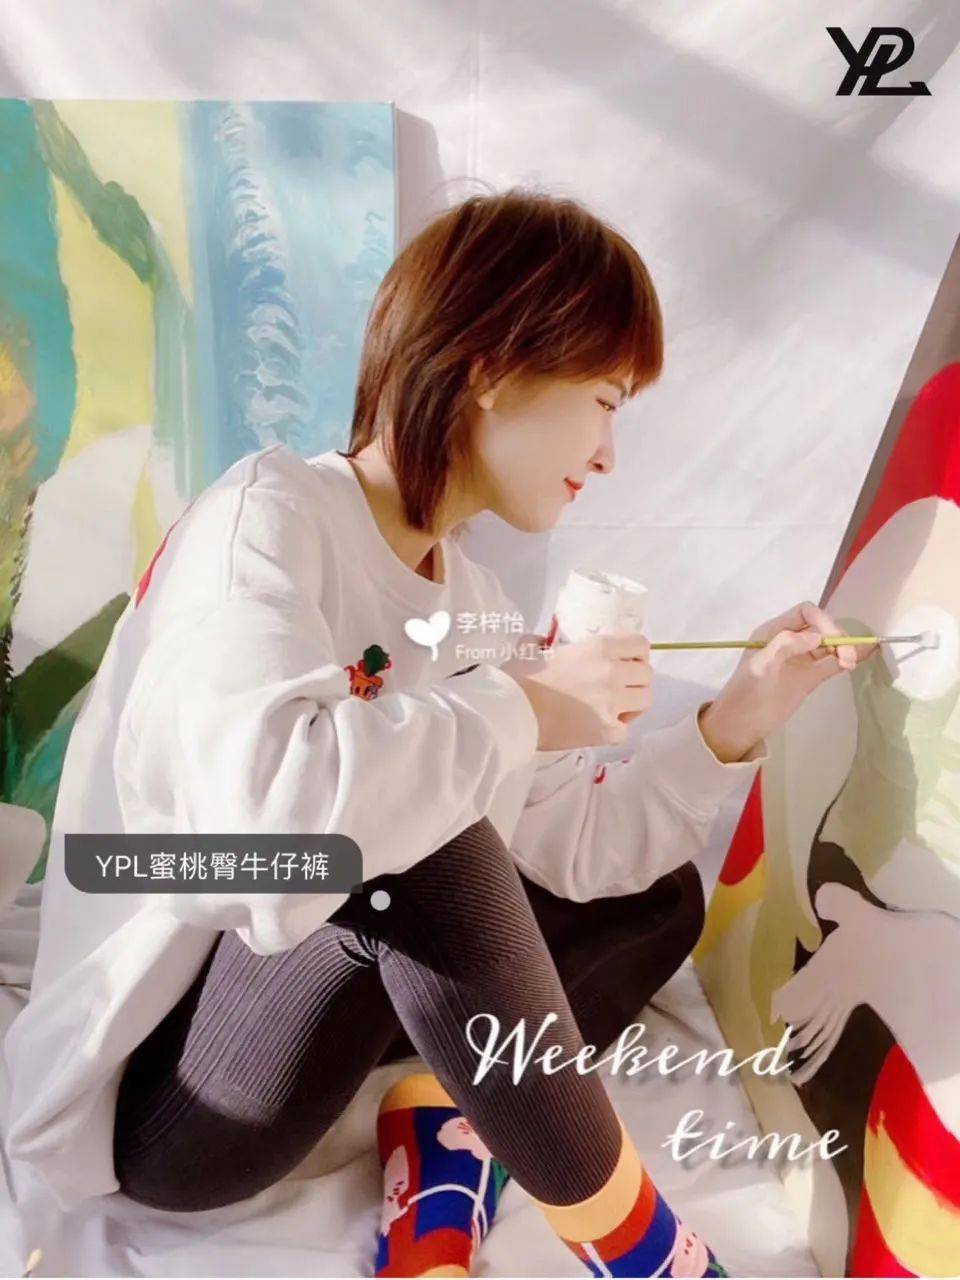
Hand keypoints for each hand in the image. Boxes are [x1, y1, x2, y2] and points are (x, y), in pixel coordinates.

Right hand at [501, 633, 651, 749]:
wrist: (512, 713)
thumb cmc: (519, 679)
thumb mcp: (532, 648)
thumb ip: (543, 641)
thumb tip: (542, 640)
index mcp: (598, 648)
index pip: (640, 644)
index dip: (636, 653)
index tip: (627, 660)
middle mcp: (612, 672)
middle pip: (647, 674)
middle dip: (636, 679)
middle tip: (619, 685)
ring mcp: (612, 703)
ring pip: (645, 701)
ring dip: (633, 703)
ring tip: (615, 707)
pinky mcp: (607, 731)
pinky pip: (627, 730)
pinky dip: (617, 729)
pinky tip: (602, 726)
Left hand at [697, 601, 875, 762]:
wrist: (742, 724)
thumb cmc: (746, 691)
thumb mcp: (761, 665)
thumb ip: (785, 645)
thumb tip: (816, 636)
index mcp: (774, 631)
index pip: (805, 613)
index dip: (823, 620)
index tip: (832, 638)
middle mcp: (790, 641)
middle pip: (822, 627)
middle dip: (838, 636)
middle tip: (848, 655)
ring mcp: (801, 659)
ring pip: (830, 645)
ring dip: (844, 648)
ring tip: (850, 662)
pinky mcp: (810, 677)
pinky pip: (832, 662)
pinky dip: (845, 659)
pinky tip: (857, 661)